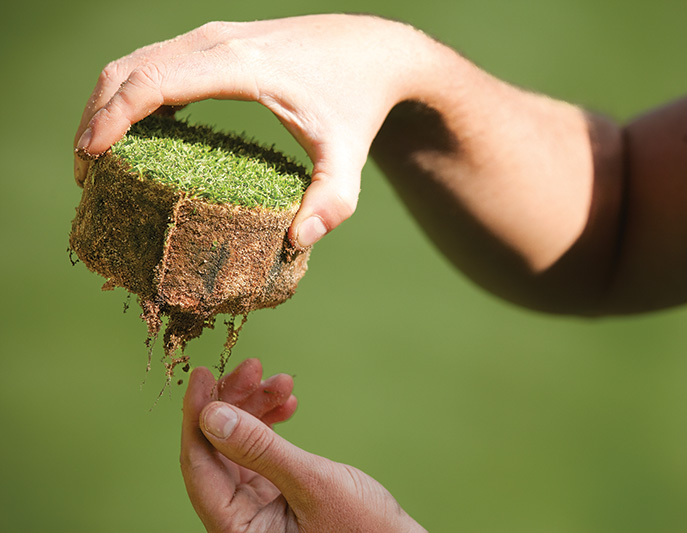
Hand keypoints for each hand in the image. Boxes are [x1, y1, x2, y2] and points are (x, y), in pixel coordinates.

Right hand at [73, 15, 434, 246]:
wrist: (374, 50)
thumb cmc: (358, 102)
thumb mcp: (348, 155)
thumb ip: (332, 201)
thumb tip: (297, 241)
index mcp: (239, 65)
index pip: (154, 81)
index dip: (112, 116)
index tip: (90, 158)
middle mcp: (217, 42)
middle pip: (130, 68)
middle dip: (96, 116)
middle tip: (86, 174)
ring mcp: (215, 37)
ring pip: (137, 60)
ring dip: (108, 102)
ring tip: (99, 157)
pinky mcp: (218, 43)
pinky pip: (159, 62)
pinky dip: (134, 93)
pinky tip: (136, 133)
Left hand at [181, 360, 423, 531]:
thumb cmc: (361, 529)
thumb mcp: (311, 482)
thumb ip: (259, 449)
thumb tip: (211, 416)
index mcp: (235, 528)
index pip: (199, 464)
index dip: (197, 415)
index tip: (204, 375)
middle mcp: (237, 518)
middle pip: (217, 448)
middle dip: (235, 403)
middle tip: (254, 367)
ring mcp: (254, 506)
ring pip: (238, 445)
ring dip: (257, 409)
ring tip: (283, 382)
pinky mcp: (274, 495)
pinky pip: (259, 452)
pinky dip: (271, 425)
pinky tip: (287, 405)